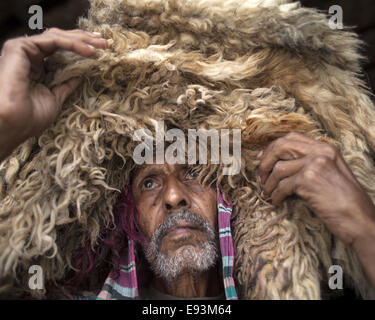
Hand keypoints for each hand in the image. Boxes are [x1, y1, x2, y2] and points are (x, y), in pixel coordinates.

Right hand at [0, 28, 106, 160]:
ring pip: (57, 38)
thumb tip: (80, 74)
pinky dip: (73, 44)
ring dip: (82, 40)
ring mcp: (24, 50)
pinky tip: (89, 51)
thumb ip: (66, 84)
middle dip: (84, 40)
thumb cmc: (30, 117)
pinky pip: (53, 41)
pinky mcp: (21, 47)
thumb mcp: (56, 99)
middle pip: (60, 41)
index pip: (60, 52)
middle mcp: (29, 57)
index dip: (80, 49)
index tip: (100, 51)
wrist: (14, 124)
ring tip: (101, 45)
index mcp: (36, 68)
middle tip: (105, 43)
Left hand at [257, 132, 374, 247]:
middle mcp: (320, 152)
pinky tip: (277, 202)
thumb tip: (278, 165)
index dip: (272, 147)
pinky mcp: (309, 180)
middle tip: (260, 177)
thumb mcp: (329, 174)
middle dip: (265, 162)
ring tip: (267, 194)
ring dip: (268, 184)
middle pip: (280, 147)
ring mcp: (314, 164)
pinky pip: (282, 186)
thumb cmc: (344, 200)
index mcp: (325, 148)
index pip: (291, 138)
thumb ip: (309, 164)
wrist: (361, 219)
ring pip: (278, 169)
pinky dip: (275, 196)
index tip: (262, 159)